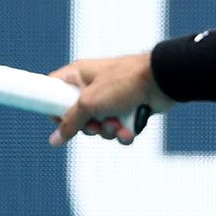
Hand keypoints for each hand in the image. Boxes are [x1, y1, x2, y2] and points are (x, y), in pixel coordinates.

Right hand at [47, 53, 176, 146]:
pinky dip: (122, 133)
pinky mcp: (127, 110)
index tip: (58, 121)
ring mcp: (111, 99)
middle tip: (94, 124)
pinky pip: (117, 130)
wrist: (161, 81)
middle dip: (88, 127)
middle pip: (78, 116)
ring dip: (107, 131)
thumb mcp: (89, 102)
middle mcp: (93, 86)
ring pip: (99, 127)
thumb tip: (54, 140)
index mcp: (79, 75)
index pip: (54, 91)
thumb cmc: (123, 82)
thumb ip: (70, 122)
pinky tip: (129, 130)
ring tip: (117, 124)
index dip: (53, 108)